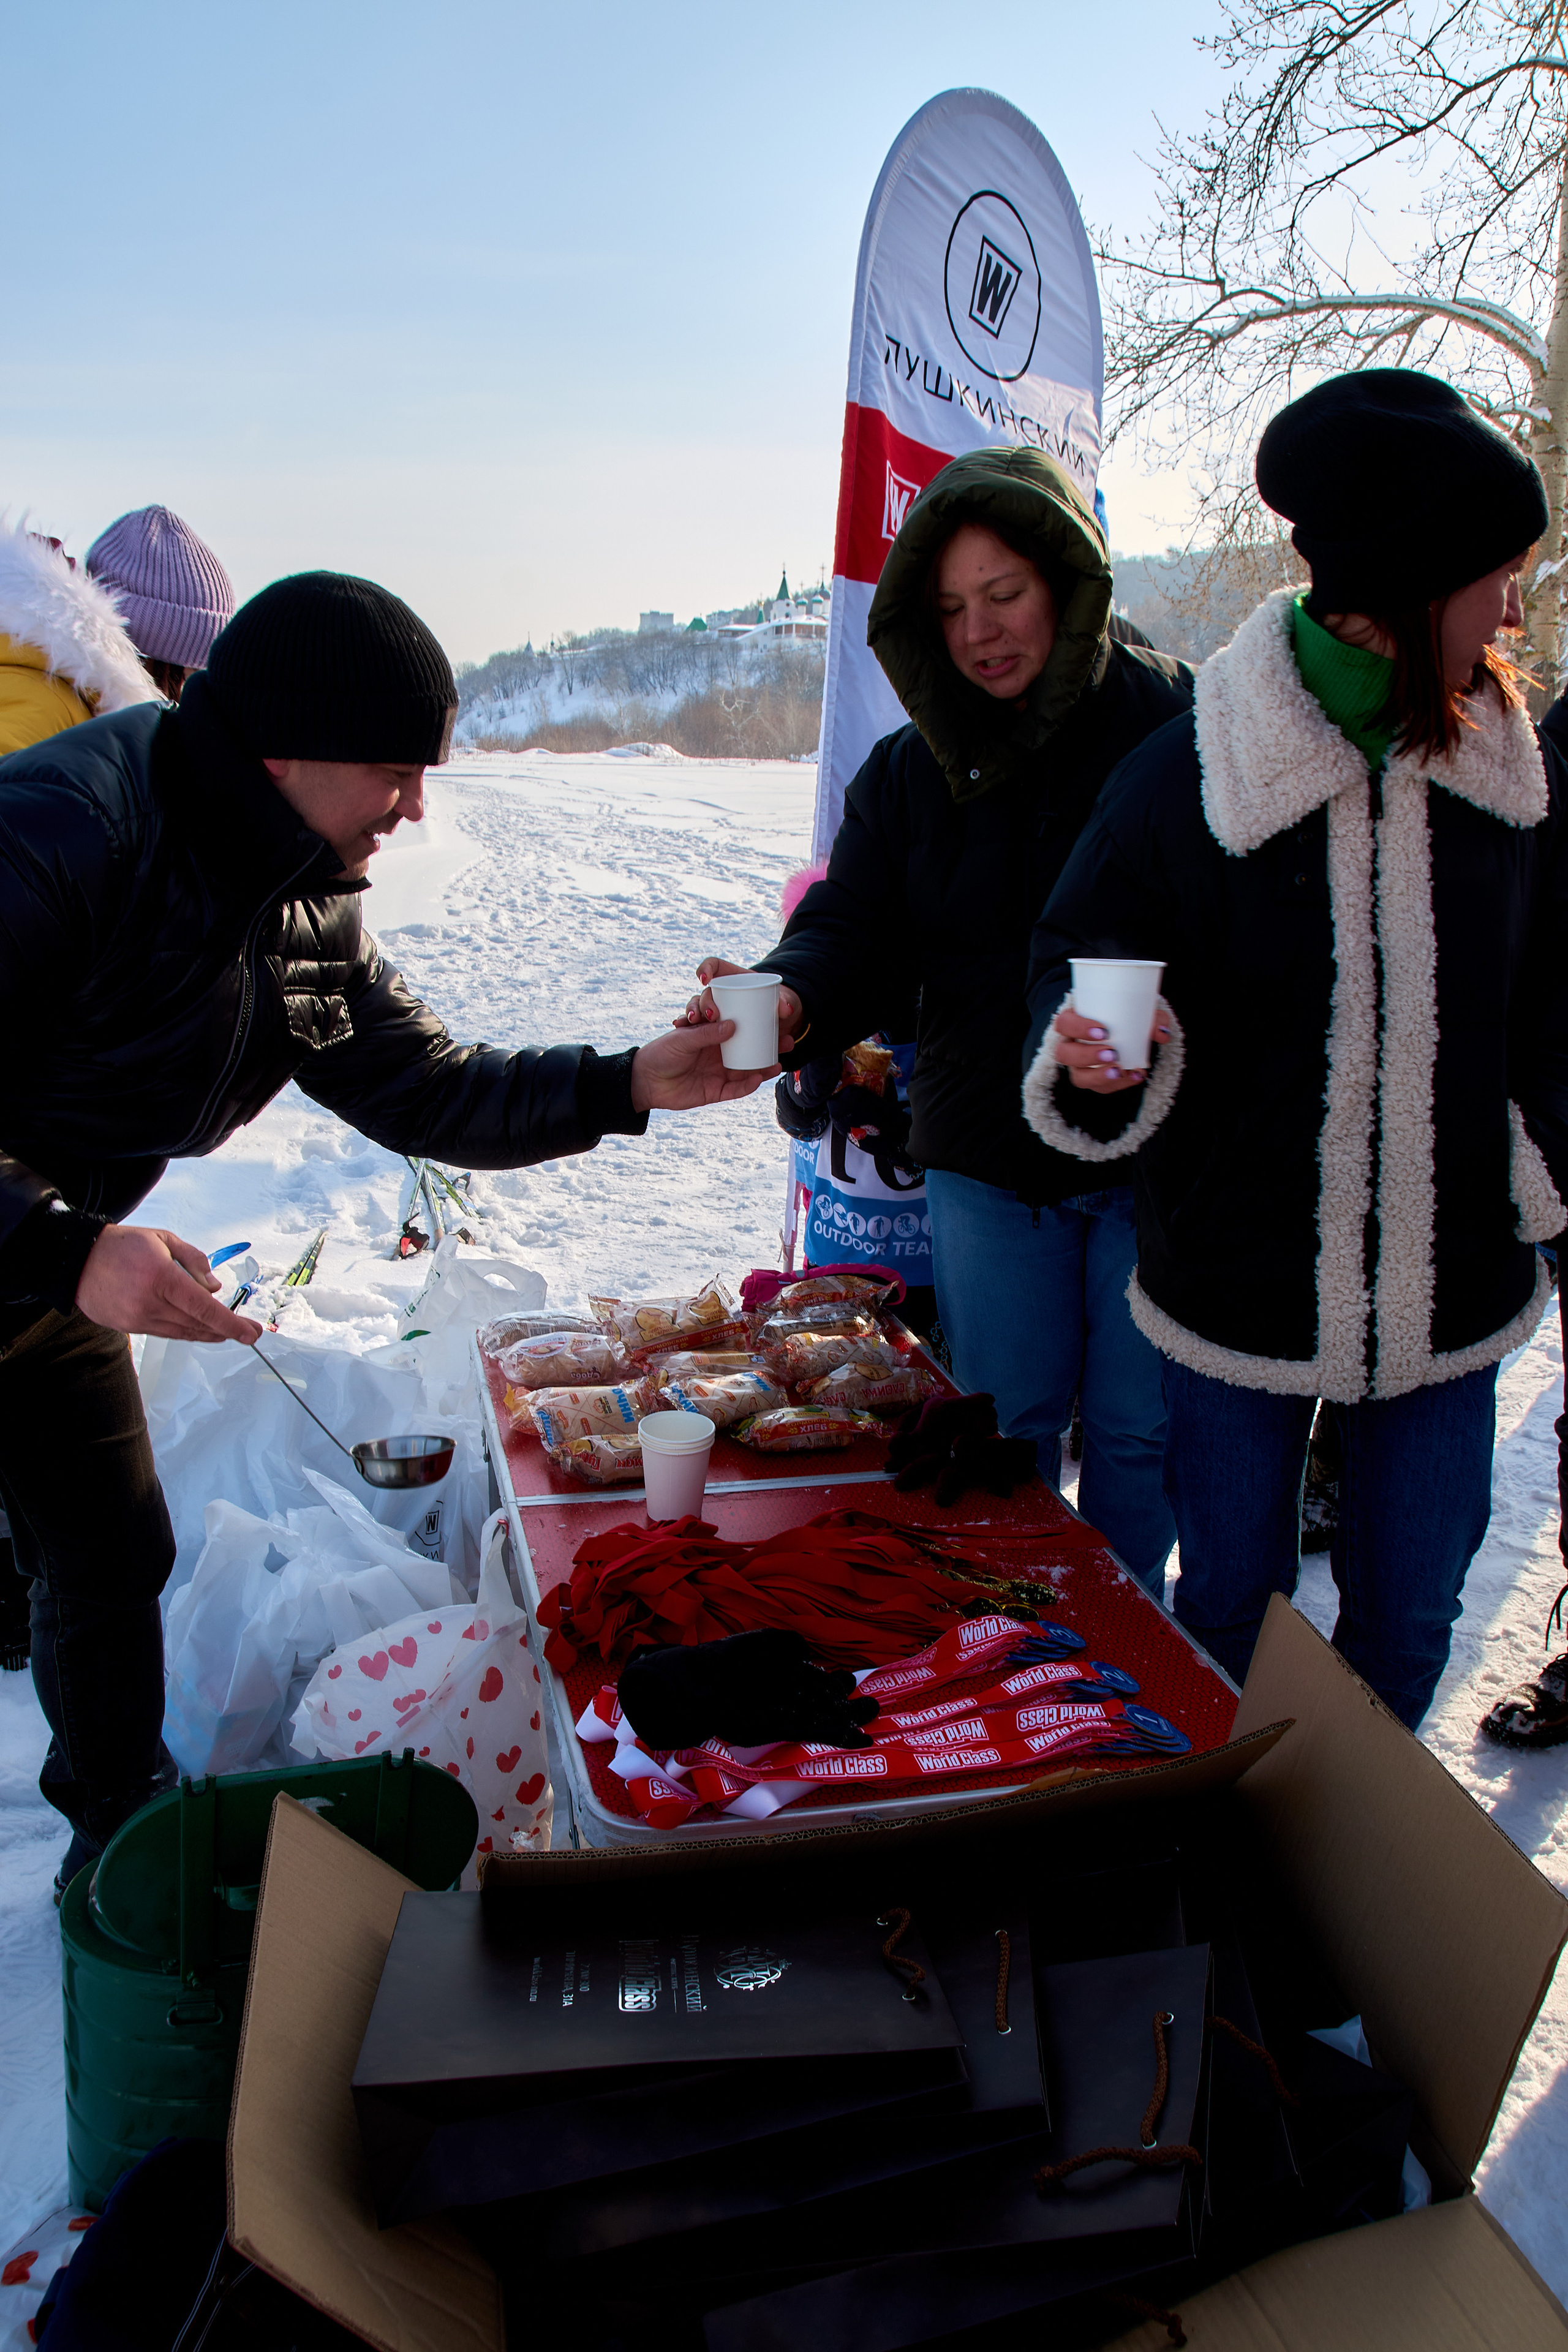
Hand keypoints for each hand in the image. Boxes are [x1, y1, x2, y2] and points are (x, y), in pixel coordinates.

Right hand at [75, 1225, 264, 1343]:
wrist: (77, 1261)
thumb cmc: (121, 1246)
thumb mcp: (164, 1239)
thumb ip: (193, 1261)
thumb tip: (213, 1287)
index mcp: (162, 1278)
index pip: (205, 1308)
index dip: (232, 1324)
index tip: (251, 1332)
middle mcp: (150, 1303)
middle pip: (197, 1325)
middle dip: (227, 1330)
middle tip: (247, 1333)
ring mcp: (137, 1318)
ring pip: (182, 1333)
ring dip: (207, 1333)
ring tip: (225, 1331)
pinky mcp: (129, 1327)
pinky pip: (165, 1333)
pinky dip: (185, 1331)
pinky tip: (197, 1328)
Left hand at [630, 1021, 778, 1110]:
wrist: (644, 1081)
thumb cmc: (661, 1053)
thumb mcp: (683, 1038)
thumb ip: (707, 1033)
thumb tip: (733, 1025)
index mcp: (713, 1037)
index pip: (741, 1029)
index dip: (758, 1026)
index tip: (775, 1019)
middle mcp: (719, 1054)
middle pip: (750, 1051)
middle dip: (769, 1047)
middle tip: (787, 1041)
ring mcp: (719, 1074)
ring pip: (747, 1071)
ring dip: (763, 1068)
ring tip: (779, 1062)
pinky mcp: (715, 1092)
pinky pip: (735, 1090)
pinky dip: (747, 1086)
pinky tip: (758, 1079)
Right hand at [676, 958, 802, 1053]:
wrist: (778, 1024)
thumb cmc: (777, 1007)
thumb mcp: (780, 1003)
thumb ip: (784, 1004)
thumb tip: (787, 1009)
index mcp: (735, 979)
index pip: (714, 965)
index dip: (706, 968)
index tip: (704, 979)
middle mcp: (722, 992)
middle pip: (706, 991)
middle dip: (704, 1001)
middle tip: (712, 1015)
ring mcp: (716, 1009)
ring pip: (698, 1007)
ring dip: (692, 1012)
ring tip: (694, 1022)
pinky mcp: (712, 1026)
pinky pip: (697, 1024)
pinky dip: (687, 1024)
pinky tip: (679, 1025)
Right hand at [1053, 1004, 1170, 1093]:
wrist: (1131, 1033)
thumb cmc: (1126, 1017)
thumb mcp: (1140, 1012)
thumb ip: (1153, 1019)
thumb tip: (1162, 1034)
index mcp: (1074, 1021)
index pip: (1064, 1023)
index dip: (1078, 1028)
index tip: (1103, 1031)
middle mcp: (1070, 1044)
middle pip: (1064, 1053)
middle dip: (1086, 1056)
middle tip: (1112, 1054)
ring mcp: (1078, 1066)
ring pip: (1077, 1077)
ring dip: (1098, 1076)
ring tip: (1120, 1071)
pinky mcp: (1092, 1080)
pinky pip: (1099, 1088)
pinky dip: (1118, 1084)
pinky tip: (1136, 1077)